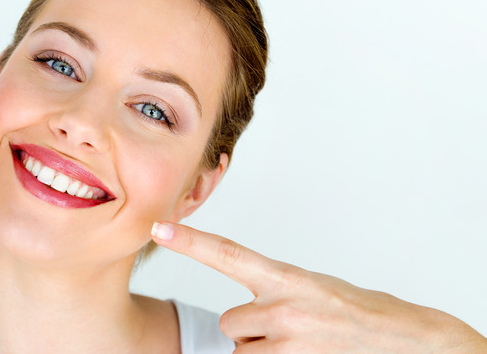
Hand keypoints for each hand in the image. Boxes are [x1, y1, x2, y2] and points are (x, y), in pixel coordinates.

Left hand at [151, 222, 486, 352]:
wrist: (409, 341)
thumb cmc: (360, 314)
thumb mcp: (314, 289)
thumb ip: (275, 293)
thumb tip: (241, 318)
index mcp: (288, 278)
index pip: (229, 254)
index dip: (191, 242)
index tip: (158, 227)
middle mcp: (285, 307)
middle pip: (230, 323)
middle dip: (250, 331)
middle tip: (289, 330)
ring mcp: (290, 340)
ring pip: (242, 350)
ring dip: (262, 351)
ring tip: (302, 344)